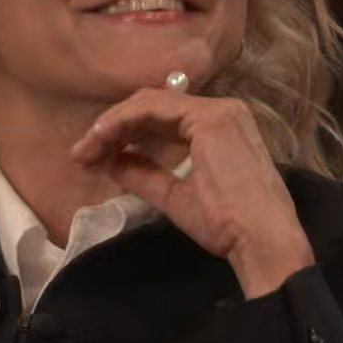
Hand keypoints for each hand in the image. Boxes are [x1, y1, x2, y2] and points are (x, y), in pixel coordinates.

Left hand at [70, 88, 314, 297]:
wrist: (260, 239)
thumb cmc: (228, 225)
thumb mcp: (176, 197)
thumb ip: (145, 175)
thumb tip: (114, 162)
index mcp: (220, 129)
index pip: (162, 119)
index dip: (124, 133)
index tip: (95, 157)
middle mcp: (223, 112)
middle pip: (153, 108)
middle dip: (113, 128)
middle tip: (83, 152)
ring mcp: (219, 112)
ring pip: (151, 103)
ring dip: (114, 124)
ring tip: (87, 148)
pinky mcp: (210, 118)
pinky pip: (155, 107)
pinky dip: (124, 120)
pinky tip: (102, 137)